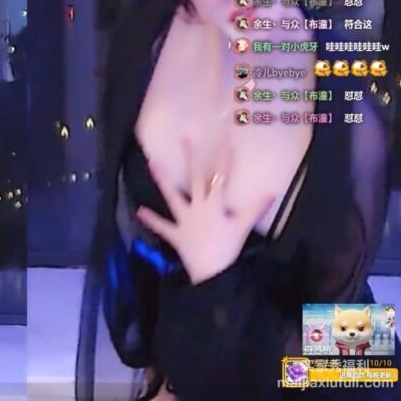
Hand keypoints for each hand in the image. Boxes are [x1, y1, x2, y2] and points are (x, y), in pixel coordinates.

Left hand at [136, 137, 274, 284]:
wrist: (212, 274)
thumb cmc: (228, 249)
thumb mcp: (242, 227)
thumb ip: (255, 209)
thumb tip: (272, 192)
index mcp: (215, 204)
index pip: (221, 176)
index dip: (223, 156)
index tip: (224, 138)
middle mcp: (197, 207)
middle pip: (195, 178)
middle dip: (192, 157)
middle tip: (186, 136)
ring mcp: (184, 219)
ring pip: (172, 196)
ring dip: (162, 180)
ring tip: (151, 162)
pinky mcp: (175, 234)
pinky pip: (162, 226)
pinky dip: (151, 220)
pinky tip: (139, 211)